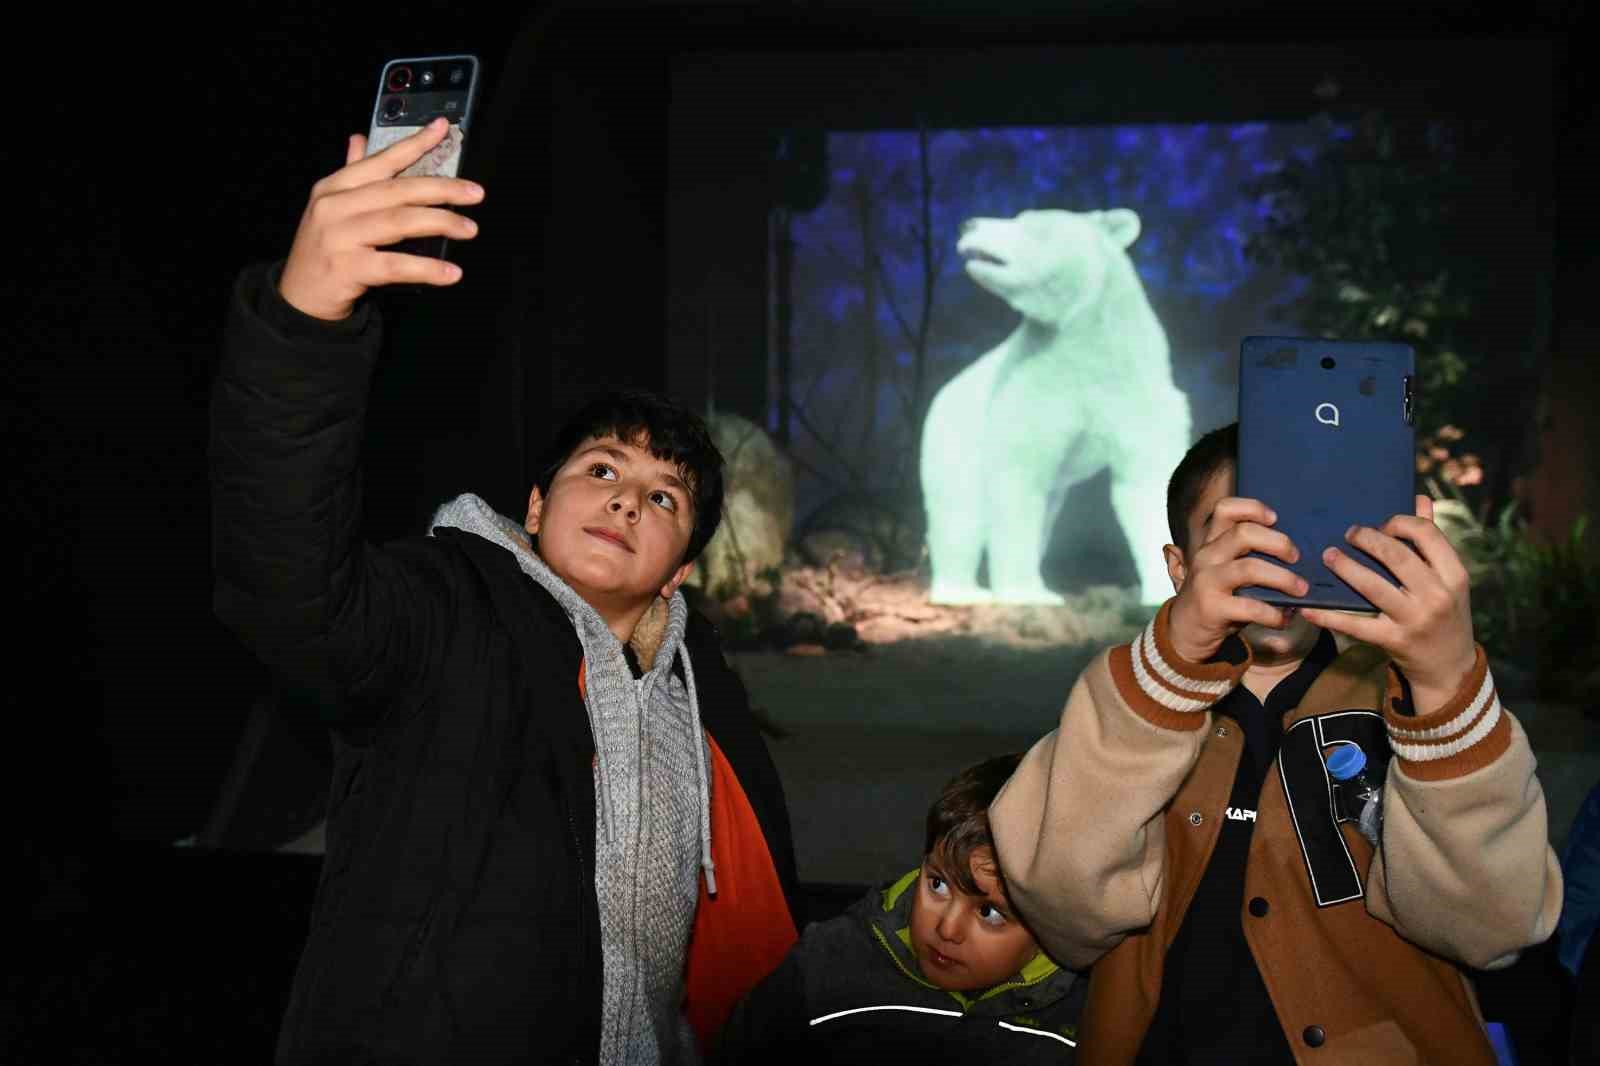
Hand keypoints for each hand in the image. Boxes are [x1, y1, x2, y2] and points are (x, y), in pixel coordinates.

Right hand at [278, 118, 484, 320]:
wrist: (300, 297)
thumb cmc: (324, 250)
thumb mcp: (332, 208)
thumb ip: (351, 174)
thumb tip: (359, 139)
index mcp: (334, 187)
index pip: (381, 161)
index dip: (414, 144)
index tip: (443, 129)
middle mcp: (335, 207)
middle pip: (397, 190)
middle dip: (441, 189)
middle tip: (475, 193)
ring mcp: (339, 237)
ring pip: (400, 222)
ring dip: (441, 223)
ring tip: (469, 229)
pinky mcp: (347, 268)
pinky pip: (396, 265)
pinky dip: (426, 269)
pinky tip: (451, 272)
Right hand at [1167, 497, 1306, 662]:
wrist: (1185, 631)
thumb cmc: (1215, 597)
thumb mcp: (1222, 569)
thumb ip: (1245, 556)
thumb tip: (1293, 551)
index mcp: (1211, 543)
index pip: (1225, 509)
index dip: (1253, 507)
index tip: (1275, 518)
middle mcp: (1206, 557)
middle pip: (1244, 533)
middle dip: (1278, 542)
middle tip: (1296, 557)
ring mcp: (1207, 581)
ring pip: (1250, 568)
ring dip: (1283, 578)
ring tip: (1301, 589)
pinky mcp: (1212, 608)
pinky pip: (1251, 607)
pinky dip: (1273, 613)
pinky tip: (1283, 618)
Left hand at [1300, 496, 1476, 713]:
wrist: (1450, 667)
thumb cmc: (1445, 612)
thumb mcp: (1448, 579)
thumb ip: (1432, 541)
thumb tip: (1419, 498)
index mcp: (1454, 574)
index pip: (1427, 534)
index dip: (1400, 522)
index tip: (1381, 525)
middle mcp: (1437, 595)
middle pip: (1396, 556)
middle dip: (1367, 539)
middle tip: (1348, 533)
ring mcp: (1414, 619)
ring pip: (1372, 586)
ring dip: (1345, 567)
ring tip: (1328, 555)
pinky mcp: (1393, 641)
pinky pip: (1355, 625)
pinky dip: (1328, 616)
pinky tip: (1309, 608)